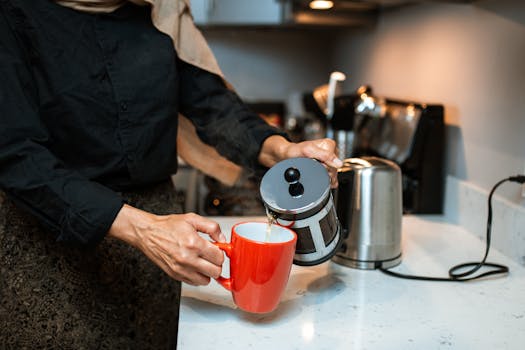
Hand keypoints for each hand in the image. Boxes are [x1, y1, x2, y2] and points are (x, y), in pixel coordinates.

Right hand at [108, 205, 225, 285]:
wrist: (148, 234)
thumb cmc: (168, 226)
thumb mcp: (193, 219)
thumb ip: (212, 228)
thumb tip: (223, 239)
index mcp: (194, 244)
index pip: (219, 257)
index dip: (220, 252)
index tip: (217, 249)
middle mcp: (188, 259)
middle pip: (215, 272)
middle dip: (216, 263)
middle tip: (211, 256)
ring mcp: (181, 269)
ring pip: (206, 281)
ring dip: (207, 272)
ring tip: (202, 261)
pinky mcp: (176, 275)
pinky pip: (194, 282)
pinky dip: (197, 276)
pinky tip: (194, 265)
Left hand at [259, 135, 342, 187]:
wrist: (287, 156)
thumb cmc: (295, 151)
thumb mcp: (308, 150)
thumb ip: (324, 155)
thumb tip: (338, 163)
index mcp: (329, 145)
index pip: (334, 162)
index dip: (325, 166)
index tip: (315, 165)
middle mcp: (331, 152)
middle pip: (334, 169)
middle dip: (324, 172)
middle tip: (313, 169)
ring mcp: (329, 161)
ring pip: (333, 174)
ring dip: (324, 177)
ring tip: (314, 172)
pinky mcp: (327, 169)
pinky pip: (331, 178)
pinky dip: (325, 181)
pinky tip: (319, 178)